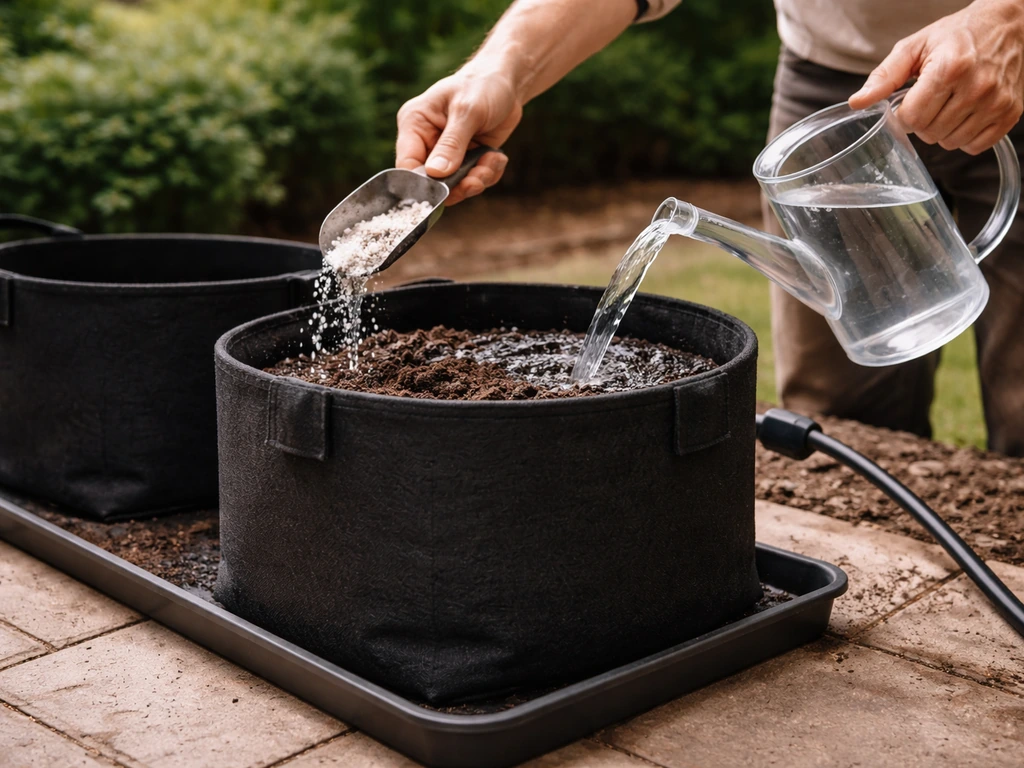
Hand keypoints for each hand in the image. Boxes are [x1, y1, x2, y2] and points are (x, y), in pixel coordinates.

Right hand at [396, 69, 518, 204]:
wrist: (507, 83)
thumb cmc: (482, 86)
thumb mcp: (467, 111)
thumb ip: (451, 143)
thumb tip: (435, 173)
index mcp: (414, 123)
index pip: (407, 163)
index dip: (422, 183)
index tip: (445, 190)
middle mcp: (426, 141)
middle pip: (432, 181)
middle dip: (458, 184)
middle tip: (477, 179)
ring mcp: (447, 153)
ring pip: (455, 186)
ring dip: (477, 180)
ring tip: (492, 162)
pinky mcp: (466, 160)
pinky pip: (473, 181)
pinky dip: (488, 174)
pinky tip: (496, 157)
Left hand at [848, 0, 1023, 154]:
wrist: (1006, 25)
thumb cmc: (956, 35)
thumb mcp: (914, 47)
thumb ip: (884, 76)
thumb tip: (858, 102)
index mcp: (950, 68)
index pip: (911, 118)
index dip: (904, 113)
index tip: (910, 101)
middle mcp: (977, 87)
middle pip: (929, 133)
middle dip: (923, 121)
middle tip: (932, 100)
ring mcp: (997, 102)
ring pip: (950, 142)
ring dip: (942, 130)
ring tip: (949, 105)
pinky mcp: (1011, 113)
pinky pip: (974, 146)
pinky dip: (965, 137)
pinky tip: (965, 115)